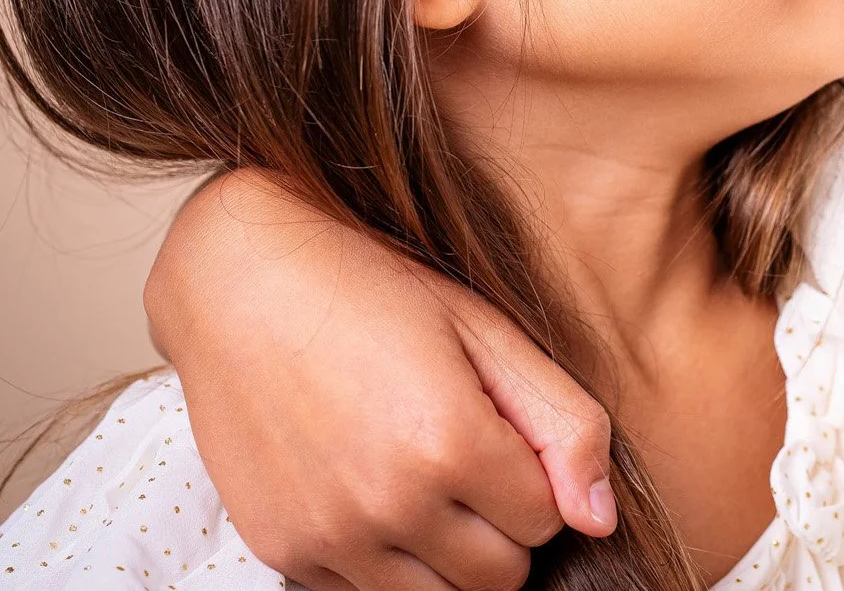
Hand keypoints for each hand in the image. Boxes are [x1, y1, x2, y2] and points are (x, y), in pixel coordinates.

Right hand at [145, 170, 614, 590]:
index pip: (549, 521)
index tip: (503, 428)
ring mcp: (329, 536)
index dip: (537, 475)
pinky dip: (386, 560)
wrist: (243, 282)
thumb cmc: (375, 292)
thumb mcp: (488, 332)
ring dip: (449, 553)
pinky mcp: (284, 550)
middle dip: (503, 523)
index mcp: (451, 443)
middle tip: (469, 452)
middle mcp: (388, 504)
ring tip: (425, 476)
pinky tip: (371, 489)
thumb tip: (600, 520)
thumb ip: (564, 424)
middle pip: (500, 576)